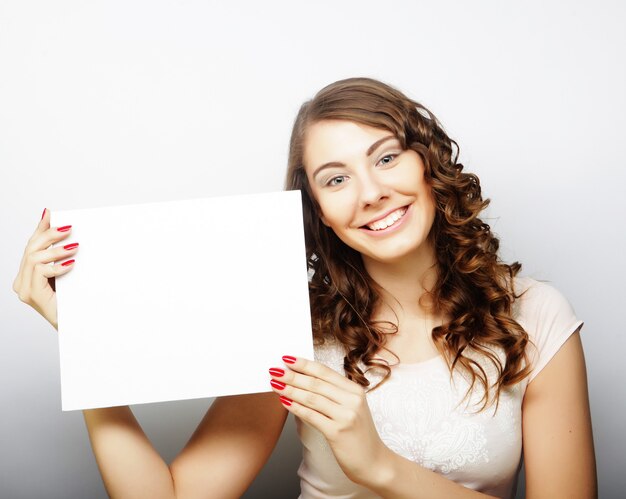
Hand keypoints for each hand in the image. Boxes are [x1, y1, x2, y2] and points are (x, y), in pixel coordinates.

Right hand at [12, 208, 78, 329]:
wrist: (79, 327)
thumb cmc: (76, 302)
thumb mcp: (69, 273)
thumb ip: (63, 256)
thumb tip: (66, 231)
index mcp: (28, 275)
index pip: (31, 246)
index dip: (40, 229)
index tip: (50, 214)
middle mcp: (21, 281)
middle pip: (31, 249)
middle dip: (49, 234)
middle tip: (69, 228)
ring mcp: (24, 290)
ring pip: (33, 258)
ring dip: (55, 250)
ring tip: (75, 247)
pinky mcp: (31, 296)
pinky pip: (40, 273)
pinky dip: (56, 266)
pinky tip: (71, 264)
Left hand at [269, 356, 387, 486]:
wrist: (374, 462)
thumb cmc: (358, 435)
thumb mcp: (351, 408)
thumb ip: (333, 394)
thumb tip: (303, 381)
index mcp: (355, 390)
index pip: (325, 372)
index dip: (304, 364)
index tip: (287, 359)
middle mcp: (352, 400)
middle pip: (316, 383)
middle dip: (293, 375)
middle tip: (274, 370)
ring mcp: (346, 416)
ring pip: (312, 398)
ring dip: (291, 390)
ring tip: (275, 384)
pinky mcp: (338, 432)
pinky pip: (312, 416)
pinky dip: (296, 408)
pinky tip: (285, 402)